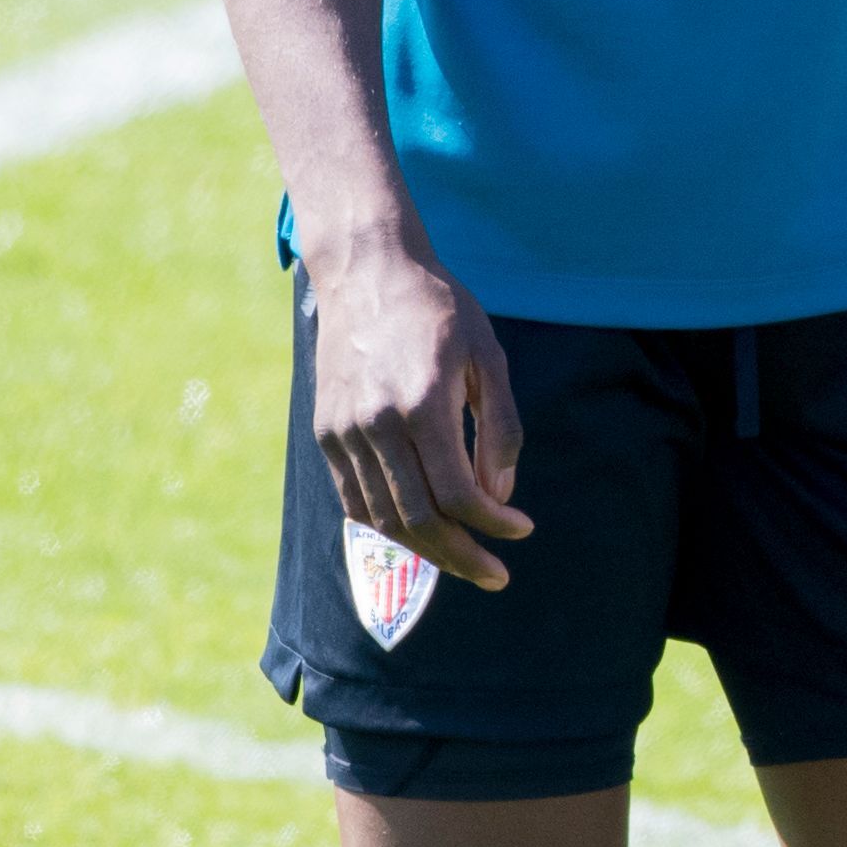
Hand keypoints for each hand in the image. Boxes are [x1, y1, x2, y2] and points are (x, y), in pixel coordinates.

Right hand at [310, 241, 529, 589]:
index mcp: (420, 405)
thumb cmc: (440, 310)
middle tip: (496, 574)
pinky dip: (386, 525)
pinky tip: (419, 532)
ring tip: (463, 559)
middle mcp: (373, 425)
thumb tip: (498, 495)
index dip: (492, 523)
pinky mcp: (324, 433)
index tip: (522, 530)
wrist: (367, 271)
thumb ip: (499, 428)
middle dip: (461, 555)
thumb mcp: (489, 357)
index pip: (455, 493)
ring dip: (424, 549)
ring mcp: (341, 432)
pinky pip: (353, 499)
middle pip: (416, 518)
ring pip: (381, 517)